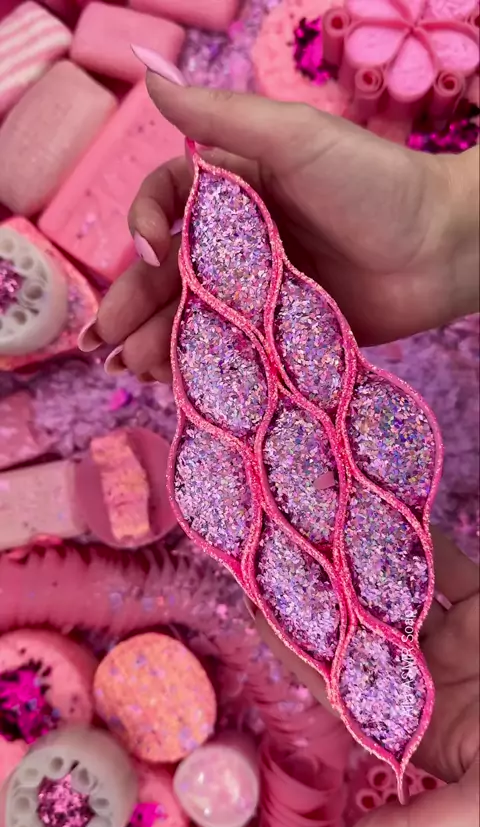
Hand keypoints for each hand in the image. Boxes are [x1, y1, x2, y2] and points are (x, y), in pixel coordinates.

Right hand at [80, 70, 478, 377]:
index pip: (169, 202)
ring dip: (157, 340)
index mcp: (237, 186)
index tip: (150, 248)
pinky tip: (173, 382)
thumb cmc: (376, 183)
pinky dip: (200, 365)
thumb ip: (221, 117)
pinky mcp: (282, 332)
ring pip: (194, 315)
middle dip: (133, 302)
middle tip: (104, 339)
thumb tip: (152, 79)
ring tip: (131, 367)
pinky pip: (231, 349)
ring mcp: (260, 289)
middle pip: (171, 271)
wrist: (445, 248)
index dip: (147, 224)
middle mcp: (242, 237)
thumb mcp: (295, 137)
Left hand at [256, 531, 479, 826]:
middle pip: (361, 630)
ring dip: (360, 563)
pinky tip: (382, 513)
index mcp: (419, 726)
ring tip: (312, 527)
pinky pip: (447, 565)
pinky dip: (418, 540)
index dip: (299, 656)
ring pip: (398, 592)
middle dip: (320, 598)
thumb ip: (420, 826)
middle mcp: (430, 676)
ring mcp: (459, 636)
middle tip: (270, 557)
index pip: (343, 688)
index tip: (255, 619)